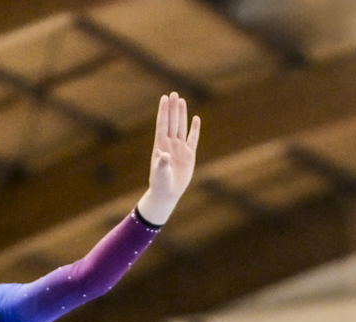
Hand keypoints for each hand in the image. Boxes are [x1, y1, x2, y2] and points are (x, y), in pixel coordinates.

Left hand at [136, 92, 200, 225]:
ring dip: (182, 114)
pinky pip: (193, 138)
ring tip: (181, 101)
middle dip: (173, 108)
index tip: (164, 98)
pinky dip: (194, 129)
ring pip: (181, 127)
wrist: (167, 193)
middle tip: (174, 93)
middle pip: (172, 122)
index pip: (163, 124)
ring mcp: (180, 148)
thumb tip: (164, 154)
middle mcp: (170, 144)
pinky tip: (195, 118)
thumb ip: (162, 163)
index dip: (164, 111)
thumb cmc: (160, 183)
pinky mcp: (189, 154)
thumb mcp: (160, 173)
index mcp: (161, 145)